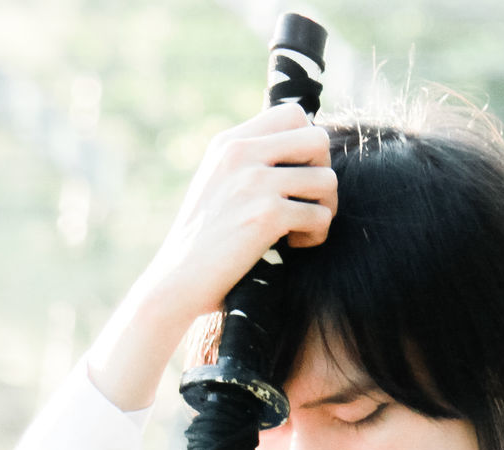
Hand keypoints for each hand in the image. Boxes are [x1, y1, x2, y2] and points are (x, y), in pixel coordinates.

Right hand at [144, 101, 336, 320]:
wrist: (177, 280)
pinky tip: (294, 245)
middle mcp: (241, 154)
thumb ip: (249, 163)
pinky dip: (316, 235)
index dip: (307, 146)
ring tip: (302, 228)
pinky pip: (320, 216)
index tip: (296, 177)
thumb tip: (300, 153)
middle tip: (307, 201)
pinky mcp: (266, 216)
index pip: (292, 114)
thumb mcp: (216, 185)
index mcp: (228, 143)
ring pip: (326, 179)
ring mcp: (254, 183)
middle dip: (322, 173)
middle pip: (317, 139)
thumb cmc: (201, 242)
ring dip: (324, 208)